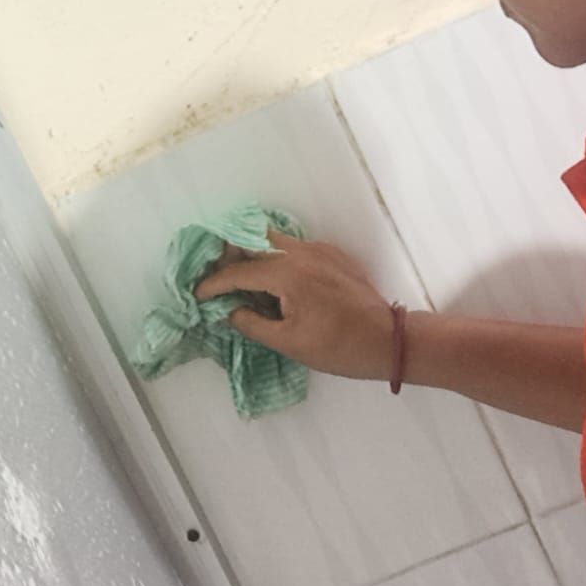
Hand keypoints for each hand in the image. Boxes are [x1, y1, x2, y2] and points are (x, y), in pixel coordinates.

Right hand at [193, 230, 395, 381]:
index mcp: (287, 274)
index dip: (214, 284)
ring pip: (273, 239)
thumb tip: (228, 310)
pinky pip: (293, 246)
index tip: (198, 295)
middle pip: (252, 239)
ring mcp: (318, 249)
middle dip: (229, 256)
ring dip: (252, 254)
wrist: (387, 340)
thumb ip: (251, 323)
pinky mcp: (331, 253)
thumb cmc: (337, 347)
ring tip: (241, 278)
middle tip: (217, 278)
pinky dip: (275, 257)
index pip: (238, 272)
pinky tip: (274, 280)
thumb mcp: (288, 342)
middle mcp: (300, 252)